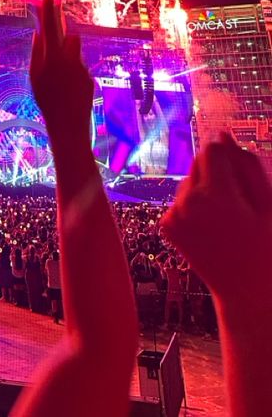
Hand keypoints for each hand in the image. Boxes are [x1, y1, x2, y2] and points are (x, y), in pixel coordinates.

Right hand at [30, 0, 93, 142]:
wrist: (68, 126)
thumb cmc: (46, 101)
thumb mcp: (34, 77)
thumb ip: (36, 53)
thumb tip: (39, 33)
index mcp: (53, 56)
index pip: (50, 25)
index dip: (49, 6)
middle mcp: (70, 58)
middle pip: (69, 36)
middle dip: (63, 40)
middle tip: (55, 55)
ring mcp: (82, 67)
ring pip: (74, 54)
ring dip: (67, 60)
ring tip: (59, 82)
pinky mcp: (89, 77)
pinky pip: (79, 70)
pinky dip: (72, 77)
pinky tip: (68, 93)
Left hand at [161, 134, 271, 308]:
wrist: (247, 294)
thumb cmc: (265, 249)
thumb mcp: (268, 205)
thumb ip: (246, 165)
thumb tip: (221, 135)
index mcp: (215, 195)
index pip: (212, 149)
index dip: (227, 151)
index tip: (240, 164)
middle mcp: (187, 202)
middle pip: (199, 162)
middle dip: (217, 170)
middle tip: (240, 198)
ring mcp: (174, 215)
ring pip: (189, 181)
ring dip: (206, 187)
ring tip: (228, 216)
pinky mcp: (167, 225)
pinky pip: (181, 200)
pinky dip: (194, 205)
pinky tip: (213, 226)